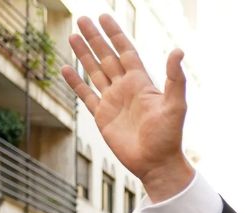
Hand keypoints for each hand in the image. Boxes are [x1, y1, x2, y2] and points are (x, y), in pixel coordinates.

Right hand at [62, 14, 193, 200]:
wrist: (156, 163)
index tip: (104, 17)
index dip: (115, 34)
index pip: (126, 51)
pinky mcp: (102, 117)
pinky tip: (66, 68)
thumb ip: (175, 79)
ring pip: (94, 72)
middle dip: (95, 38)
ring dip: (84, 54)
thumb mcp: (176, 105)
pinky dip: (75, 82)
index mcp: (141, 83)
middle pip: (107, 57)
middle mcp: (126, 89)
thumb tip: (178, 50)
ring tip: (72, 35)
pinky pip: (86, 95)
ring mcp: (113, 102)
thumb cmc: (169, 136)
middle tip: (82, 18)